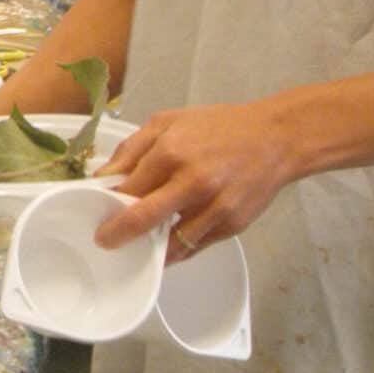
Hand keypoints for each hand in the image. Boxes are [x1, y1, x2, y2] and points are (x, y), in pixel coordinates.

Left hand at [97, 99, 300, 260]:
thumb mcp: (169, 122)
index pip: (126, 188)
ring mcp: (214, 208)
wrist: (276, 138)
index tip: (97, 211)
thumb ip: (132, 148)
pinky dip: (177, 249)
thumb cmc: (221, 128)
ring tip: (138, 244)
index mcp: (171, 152)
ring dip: (149, 248)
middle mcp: (192, 182)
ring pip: (169, 243)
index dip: (106, 203)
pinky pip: (194, 247)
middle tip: (106, 240)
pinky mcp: (231, 225)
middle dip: (116, 235)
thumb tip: (103, 177)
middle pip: (141, 220)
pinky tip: (166, 244)